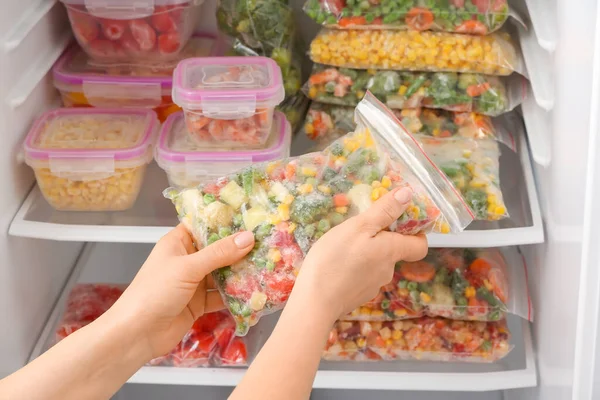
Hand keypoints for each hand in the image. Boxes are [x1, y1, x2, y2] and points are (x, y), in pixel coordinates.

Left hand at [107, 224, 254, 360]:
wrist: (137, 334)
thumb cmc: (154, 292)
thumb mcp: (188, 268)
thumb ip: (219, 254)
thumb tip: (248, 238)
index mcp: (178, 243)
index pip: (204, 225)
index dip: (226, 221)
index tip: (251, 217)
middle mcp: (187, 259)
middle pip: (218, 250)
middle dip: (240, 248)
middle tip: (267, 242)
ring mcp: (194, 282)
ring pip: (223, 273)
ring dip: (240, 272)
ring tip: (266, 265)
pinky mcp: (199, 303)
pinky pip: (222, 295)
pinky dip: (235, 294)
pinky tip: (254, 291)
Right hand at [292, 187, 427, 321]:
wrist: (315, 301)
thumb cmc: (335, 259)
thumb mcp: (358, 227)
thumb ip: (384, 211)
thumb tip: (408, 194)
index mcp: (392, 251)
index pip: (420, 245)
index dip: (416, 233)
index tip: (400, 221)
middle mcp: (388, 271)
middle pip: (394, 252)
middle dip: (381, 239)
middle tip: (359, 228)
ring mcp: (373, 286)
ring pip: (376, 264)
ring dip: (365, 254)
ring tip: (342, 247)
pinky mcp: (357, 296)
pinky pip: (361, 277)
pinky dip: (353, 269)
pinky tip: (335, 265)